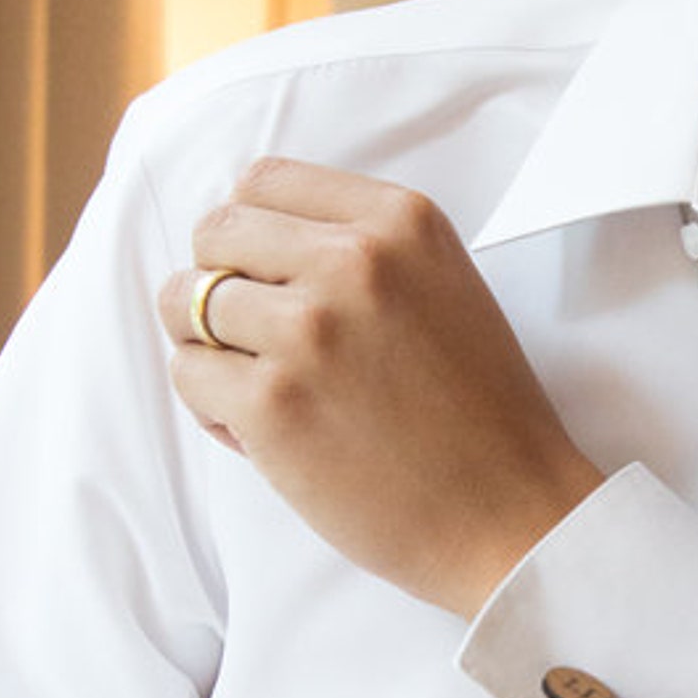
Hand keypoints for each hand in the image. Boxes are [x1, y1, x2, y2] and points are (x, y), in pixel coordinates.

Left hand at [157, 159, 603, 615]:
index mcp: (401, 221)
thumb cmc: (479, 415)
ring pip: (184, 302)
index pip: (263, 181)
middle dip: (217, 283)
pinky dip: (212, 408)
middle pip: (214, 232)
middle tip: (256, 340)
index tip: (267, 278)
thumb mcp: (444, 287)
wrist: (513, 516)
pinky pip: (189, 375)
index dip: (250, 234)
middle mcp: (354, 261)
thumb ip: (362, 248)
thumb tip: (250, 240)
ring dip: (206, 347)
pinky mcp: (273, 404)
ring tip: (260, 388)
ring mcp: (309, 330)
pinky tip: (265, 435)